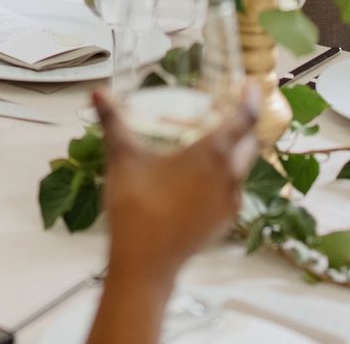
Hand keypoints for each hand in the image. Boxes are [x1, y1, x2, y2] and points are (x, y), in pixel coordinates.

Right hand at [95, 87, 259, 284]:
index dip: (250, 98)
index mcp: (212, 155)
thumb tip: (99, 94)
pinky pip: (232, 191)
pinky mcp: (223, 222)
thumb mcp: (123, 158)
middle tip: (221, 113)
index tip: (249, 85)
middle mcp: (228, 177)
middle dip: (242, 125)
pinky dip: (224, 177)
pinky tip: (198, 180)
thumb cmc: (135, 210)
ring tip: (205, 145)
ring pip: (242, 168)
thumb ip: (113, 121)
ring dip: (233, 152)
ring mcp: (228, 202)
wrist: (144, 264)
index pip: (245, 118)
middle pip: (249, 142)